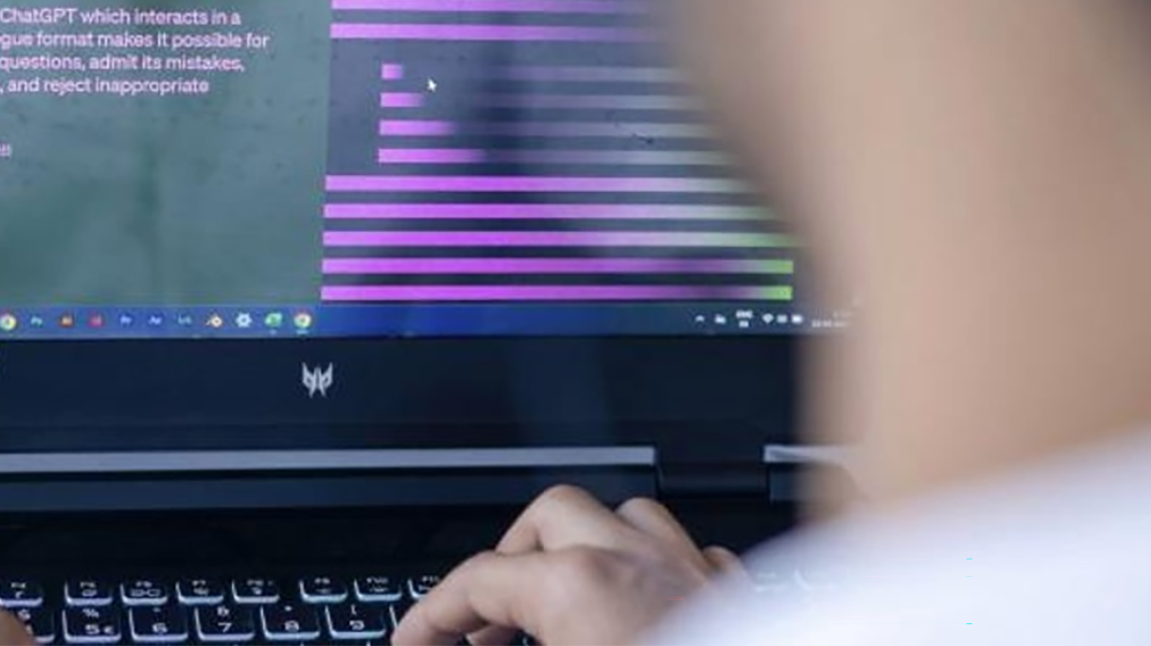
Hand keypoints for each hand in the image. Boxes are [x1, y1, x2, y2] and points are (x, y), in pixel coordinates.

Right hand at [393, 485, 741, 645]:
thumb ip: (494, 643)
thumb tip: (462, 643)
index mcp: (580, 585)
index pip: (476, 581)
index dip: (430, 616)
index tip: (412, 643)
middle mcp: (638, 561)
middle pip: (551, 517)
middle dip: (507, 560)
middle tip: (480, 622)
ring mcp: (694, 573)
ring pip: (628, 517)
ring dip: (583, 547)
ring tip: (556, 595)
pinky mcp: (738, 598)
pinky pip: (689, 555)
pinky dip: (654, 572)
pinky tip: (643, 607)